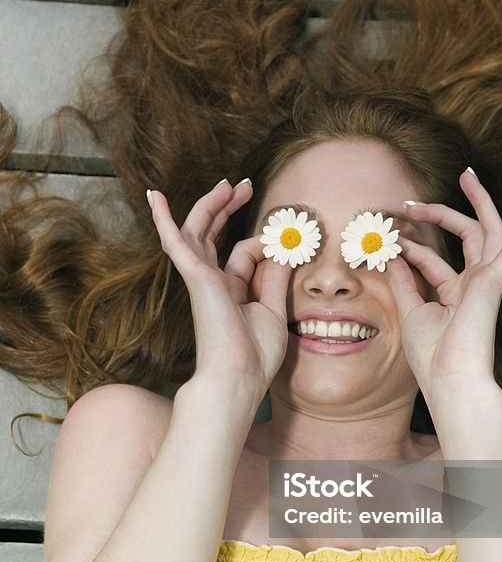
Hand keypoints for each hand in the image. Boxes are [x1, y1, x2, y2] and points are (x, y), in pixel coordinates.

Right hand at [148, 179, 292, 396]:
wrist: (237, 377)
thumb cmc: (254, 355)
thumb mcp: (273, 310)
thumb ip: (274, 278)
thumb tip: (280, 249)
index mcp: (229, 292)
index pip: (242, 254)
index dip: (264, 246)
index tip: (287, 244)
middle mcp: (211, 282)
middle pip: (214, 234)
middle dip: (227, 208)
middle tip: (245, 186)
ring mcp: (201, 279)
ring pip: (199, 230)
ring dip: (211, 204)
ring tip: (229, 183)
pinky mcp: (196, 277)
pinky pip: (176, 242)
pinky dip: (164, 219)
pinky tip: (154, 196)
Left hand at [385, 169, 501, 402]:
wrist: (451, 379)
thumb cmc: (432, 356)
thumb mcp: (410, 310)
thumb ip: (403, 279)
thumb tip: (390, 252)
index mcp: (456, 295)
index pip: (434, 261)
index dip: (411, 246)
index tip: (389, 236)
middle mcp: (475, 284)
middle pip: (463, 238)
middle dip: (441, 214)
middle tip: (412, 201)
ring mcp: (488, 280)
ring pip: (488, 231)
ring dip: (479, 202)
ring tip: (467, 175)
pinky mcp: (496, 279)